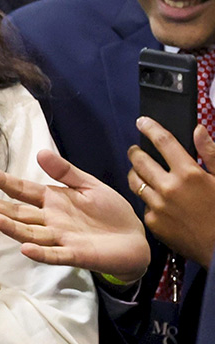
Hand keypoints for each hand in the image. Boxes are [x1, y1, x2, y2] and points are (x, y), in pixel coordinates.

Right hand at [0, 149, 150, 280]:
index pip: (23, 190)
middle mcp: (51, 220)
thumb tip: (40, 152)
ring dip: (13, 228)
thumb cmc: (110, 212)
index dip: (4, 182)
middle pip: (20, 213)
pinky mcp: (76, 254)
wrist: (135, 239)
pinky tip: (26, 248)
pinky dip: (40, 253)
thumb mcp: (88, 185)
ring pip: (31, 233)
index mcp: (53, 200)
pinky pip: (55, 254)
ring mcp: (61, 238)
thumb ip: (65, 172)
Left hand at [128, 118, 214, 267]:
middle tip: (136, 149)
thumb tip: (198, 130)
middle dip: (136, 151)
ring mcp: (158, 205)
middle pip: (140, 160)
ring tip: (140, 170)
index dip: (150, 127)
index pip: (163, 141)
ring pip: (135, 181)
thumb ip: (210, 153)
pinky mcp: (153, 222)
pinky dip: (147, 198)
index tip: (142, 121)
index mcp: (189, 174)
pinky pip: (143, 203)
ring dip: (135, 172)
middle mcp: (169, 188)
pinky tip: (156, 198)